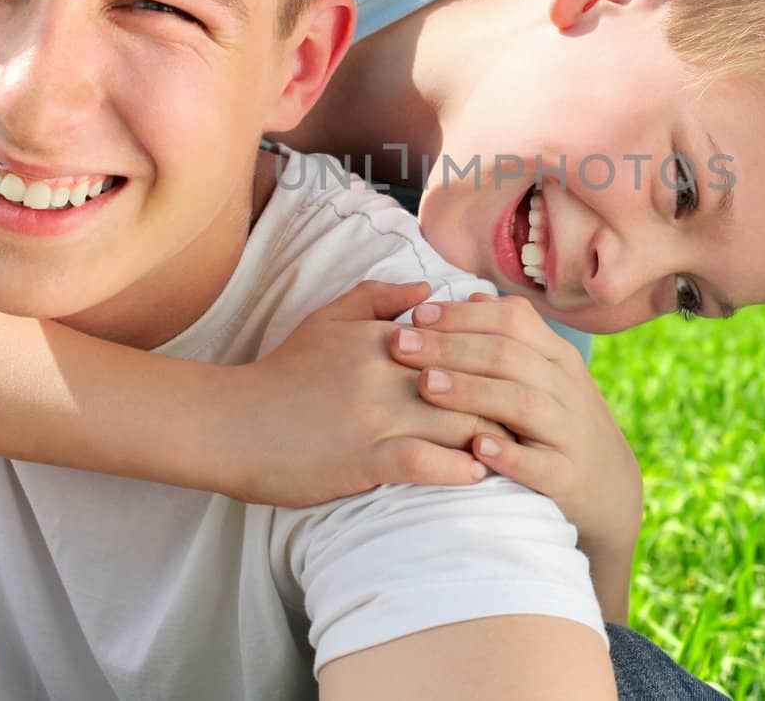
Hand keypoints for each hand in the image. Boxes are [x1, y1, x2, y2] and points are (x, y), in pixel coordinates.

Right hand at [239, 280, 514, 508]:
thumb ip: (378, 297)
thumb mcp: (326, 319)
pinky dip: (456, 469)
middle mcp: (385, 372)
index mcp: (383, 338)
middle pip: (468, 384)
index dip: (495, 362)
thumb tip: (429, 290)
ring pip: (455, 422)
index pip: (459, 344)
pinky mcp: (363, 457)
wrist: (231, 422)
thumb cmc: (282, 372)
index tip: (521, 376)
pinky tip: (476, 474)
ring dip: (490, 438)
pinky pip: (424, 462)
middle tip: (534, 419)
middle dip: (504, 401)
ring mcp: (375, 416)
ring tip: (517, 450)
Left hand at [394, 295, 643, 562]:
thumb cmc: (556, 422)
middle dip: (450, 346)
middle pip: (509, 355)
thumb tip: (470, 297)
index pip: (512, 319)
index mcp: (555, 355)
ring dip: (471, 392)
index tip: (416, 315)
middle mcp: (565, 386)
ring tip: (425, 385)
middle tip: (400, 345)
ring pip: (522, 402)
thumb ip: (508, 336)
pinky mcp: (568, 476)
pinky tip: (476, 448)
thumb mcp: (542, 373)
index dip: (462, 314)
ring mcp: (569, 431)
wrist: (607, 486)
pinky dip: (509, 456)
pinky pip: (541, 464)